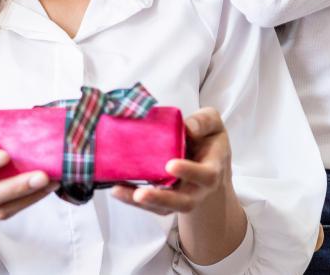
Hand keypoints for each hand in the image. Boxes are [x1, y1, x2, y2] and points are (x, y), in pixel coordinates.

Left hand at [111, 107, 232, 214]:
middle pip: (184, 202)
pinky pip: (151, 206)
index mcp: (212, 168)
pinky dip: (132, 199)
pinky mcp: (165, 200)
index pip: (206, 175)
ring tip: (119, 191)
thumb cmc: (208, 139)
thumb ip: (204, 121)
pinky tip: (117, 189)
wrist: (209, 161)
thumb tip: (187, 127)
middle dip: (162, 199)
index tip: (170, 164)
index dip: (189, 171)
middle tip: (140, 194)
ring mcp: (181, 197)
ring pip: (164, 208)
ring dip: (142, 202)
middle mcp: (198, 188)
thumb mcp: (213, 124)